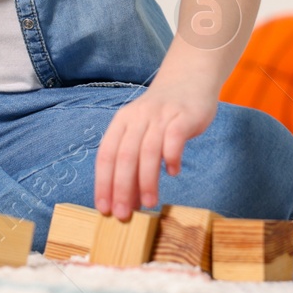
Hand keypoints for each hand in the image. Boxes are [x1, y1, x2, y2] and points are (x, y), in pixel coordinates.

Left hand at [92, 77, 217, 219]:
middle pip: (125, 155)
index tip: (104, 208)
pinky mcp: (183, 116)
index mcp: (121, 122)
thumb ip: (135, 162)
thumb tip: (129, 201)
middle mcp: (137, 117)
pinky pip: (174, 138)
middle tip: (123, 214)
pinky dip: (171, 157)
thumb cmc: (162, 114)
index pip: (106, 155)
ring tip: (149, 203)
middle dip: (122, 188)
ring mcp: (160, 115)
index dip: (103, 183)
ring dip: (147, 180)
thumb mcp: (142, 132)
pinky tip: (173, 172)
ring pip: (148, 150)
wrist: (188, 78)